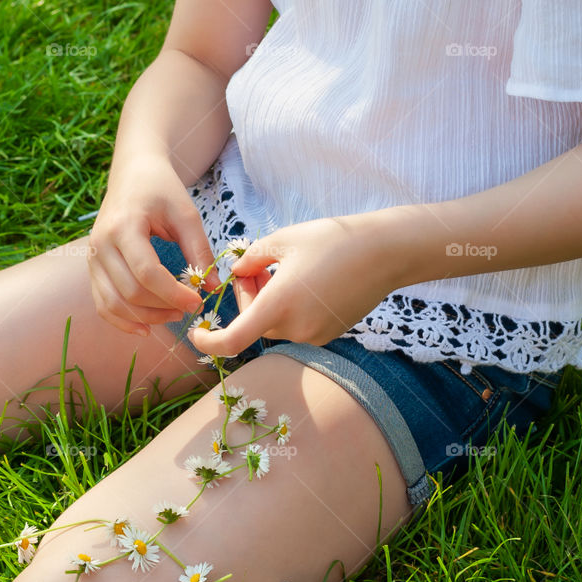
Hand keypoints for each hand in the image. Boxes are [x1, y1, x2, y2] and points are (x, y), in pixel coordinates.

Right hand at [88, 159, 222, 337]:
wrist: (132, 173)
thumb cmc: (161, 189)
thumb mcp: (186, 214)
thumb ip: (199, 250)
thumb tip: (213, 288)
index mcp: (123, 226)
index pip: (146, 272)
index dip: (173, 293)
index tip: (198, 300)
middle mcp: (100, 244)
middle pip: (129, 292)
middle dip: (163, 307)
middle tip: (190, 307)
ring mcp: (92, 258)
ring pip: (113, 304)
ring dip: (145, 318)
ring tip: (173, 316)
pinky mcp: (93, 268)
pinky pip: (103, 304)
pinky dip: (122, 321)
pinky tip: (146, 328)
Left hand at [187, 215, 397, 356]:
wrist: (385, 253)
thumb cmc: (333, 240)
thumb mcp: (283, 240)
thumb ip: (251, 259)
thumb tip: (237, 273)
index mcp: (279, 305)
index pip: (233, 340)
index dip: (209, 341)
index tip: (196, 332)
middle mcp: (295, 327)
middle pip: (253, 324)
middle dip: (247, 299)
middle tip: (254, 268)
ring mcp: (314, 334)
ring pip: (275, 324)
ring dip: (268, 302)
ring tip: (282, 269)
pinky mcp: (328, 333)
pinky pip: (296, 325)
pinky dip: (290, 308)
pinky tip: (306, 281)